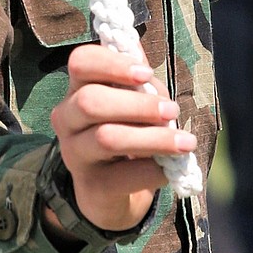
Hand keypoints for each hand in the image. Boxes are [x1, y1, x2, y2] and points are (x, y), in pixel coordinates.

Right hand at [49, 45, 196, 233]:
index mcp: (78, 88)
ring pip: (106, 138)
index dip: (112, 64)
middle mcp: (68, 119)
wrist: (113, 190)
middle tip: (172, 111)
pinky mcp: (90, 185)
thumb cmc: (128, 129)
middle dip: (138, 105)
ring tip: (185, 142)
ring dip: (153, 138)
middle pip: (90, 101)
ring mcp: (74, 154)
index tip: (146, 73)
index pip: (80, 62)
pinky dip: (152, 171)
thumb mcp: (135, 101)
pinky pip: (122, 176)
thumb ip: (142, 83)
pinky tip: (169, 169)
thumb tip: (149, 77)